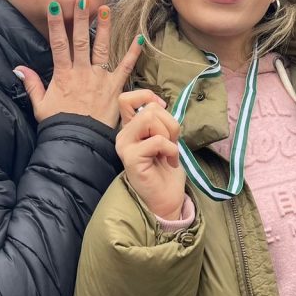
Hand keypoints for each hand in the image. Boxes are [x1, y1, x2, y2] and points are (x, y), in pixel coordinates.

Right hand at [14, 1, 143, 128]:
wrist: (79, 142)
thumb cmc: (59, 125)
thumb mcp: (40, 105)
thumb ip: (32, 84)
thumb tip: (19, 68)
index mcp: (63, 74)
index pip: (58, 43)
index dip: (56, 23)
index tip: (55, 6)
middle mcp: (81, 72)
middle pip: (80, 40)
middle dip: (81, 18)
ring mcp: (99, 78)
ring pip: (101, 48)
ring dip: (104, 27)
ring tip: (106, 9)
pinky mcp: (115, 87)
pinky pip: (125, 67)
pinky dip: (133, 53)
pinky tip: (139, 38)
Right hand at [116, 89, 186, 221]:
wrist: (166, 198)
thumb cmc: (166, 169)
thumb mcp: (164, 137)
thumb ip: (158, 120)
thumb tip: (159, 103)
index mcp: (130, 128)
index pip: (126, 98)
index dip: (147, 97)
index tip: (162, 110)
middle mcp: (123, 135)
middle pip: (148, 109)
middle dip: (169, 123)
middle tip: (171, 142)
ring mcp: (125, 146)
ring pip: (150, 119)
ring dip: (169, 135)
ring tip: (169, 151)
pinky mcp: (132, 158)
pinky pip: (157, 140)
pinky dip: (171, 149)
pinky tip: (170, 161)